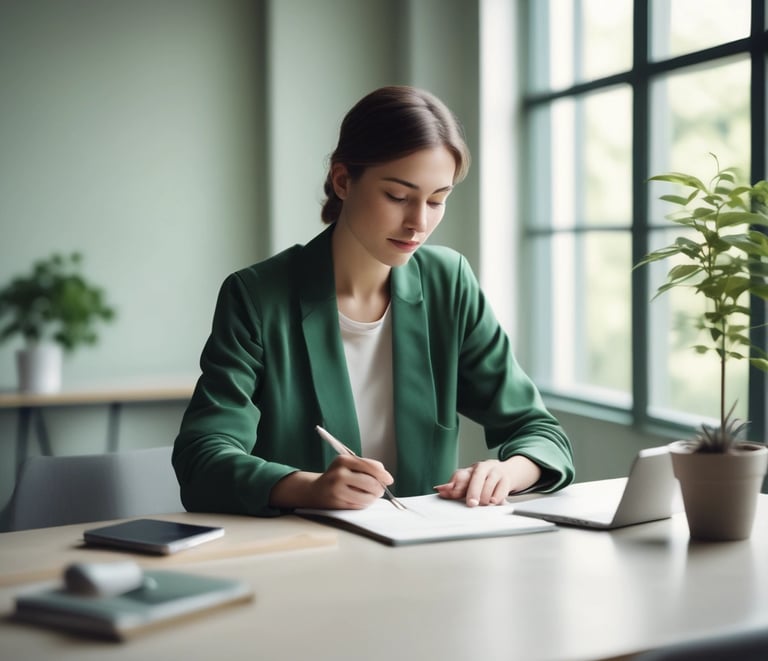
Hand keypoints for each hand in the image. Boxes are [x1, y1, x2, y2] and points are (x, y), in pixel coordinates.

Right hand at [269, 454, 393, 509]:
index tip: (389, 479)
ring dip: (372, 498)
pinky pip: (359, 505)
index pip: (370, 466)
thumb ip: (366, 467)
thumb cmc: (337, 477)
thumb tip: (385, 477)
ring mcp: (337, 489)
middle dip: (379, 489)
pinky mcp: (337, 503)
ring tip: (370, 495)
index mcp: (344, 461)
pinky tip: (359, 500)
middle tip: (379, 490)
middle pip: (371, 483)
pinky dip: (363, 504)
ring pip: (367, 497)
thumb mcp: (347, 465)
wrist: (314, 490)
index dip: (383, 474)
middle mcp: (339, 474)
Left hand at [433, 456, 541, 506]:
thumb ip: (454, 486)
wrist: (507, 472)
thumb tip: (439, 489)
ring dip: (484, 497)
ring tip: (482, 503)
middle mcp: (484, 468)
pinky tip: (493, 501)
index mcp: (472, 468)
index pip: (461, 475)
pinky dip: (496, 497)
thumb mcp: (469, 480)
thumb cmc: (484, 479)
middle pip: (476, 478)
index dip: (455, 485)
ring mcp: (496, 473)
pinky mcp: (506, 480)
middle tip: (471, 503)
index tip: (448, 493)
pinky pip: (501, 490)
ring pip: (488, 485)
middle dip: (473, 492)